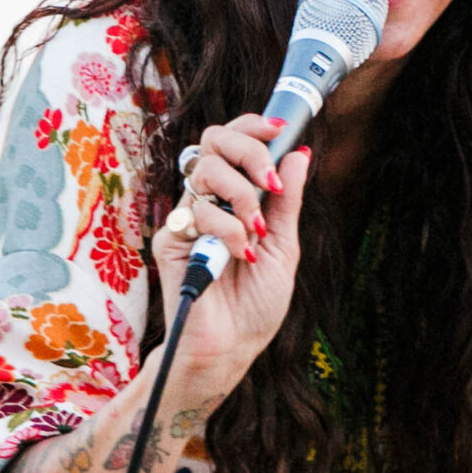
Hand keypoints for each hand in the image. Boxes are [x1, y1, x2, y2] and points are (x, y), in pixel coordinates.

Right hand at [151, 115, 311, 396]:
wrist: (232, 346)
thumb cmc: (257, 301)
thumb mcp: (284, 245)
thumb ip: (287, 200)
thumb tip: (299, 153)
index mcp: (237, 196)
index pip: (234, 142)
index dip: (253, 126)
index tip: (279, 129)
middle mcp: (210, 200)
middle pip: (213, 140)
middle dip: (248, 150)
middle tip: (269, 181)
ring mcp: (188, 218)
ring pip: (205, 170)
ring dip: (242, 196)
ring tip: (256, 231)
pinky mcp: (172, 239)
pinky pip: (197, 213)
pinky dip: (227, 230)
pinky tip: (240, 255)